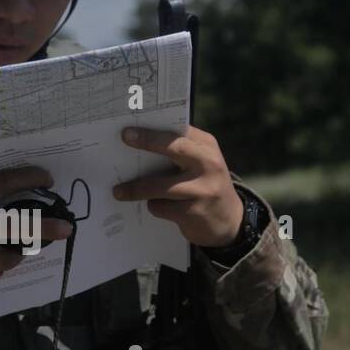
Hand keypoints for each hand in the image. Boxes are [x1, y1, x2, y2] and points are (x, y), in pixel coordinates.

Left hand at [112, 125, 244, 247]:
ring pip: (158, 186)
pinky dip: (154, 206)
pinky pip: (161, 207)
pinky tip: (157, 206)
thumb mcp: (199, 163)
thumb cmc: (204, 184)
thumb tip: (139, 142)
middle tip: (125, 138)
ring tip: (119, 192)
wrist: (230, 221)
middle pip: (173, 148)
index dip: (153, 129)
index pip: (178, 131)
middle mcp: (208, 164)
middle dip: (147, 142)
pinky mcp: (193, 212)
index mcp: (207, 147)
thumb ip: (179, 151)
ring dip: (135, 189)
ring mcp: (202, 189)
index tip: (128, 129)